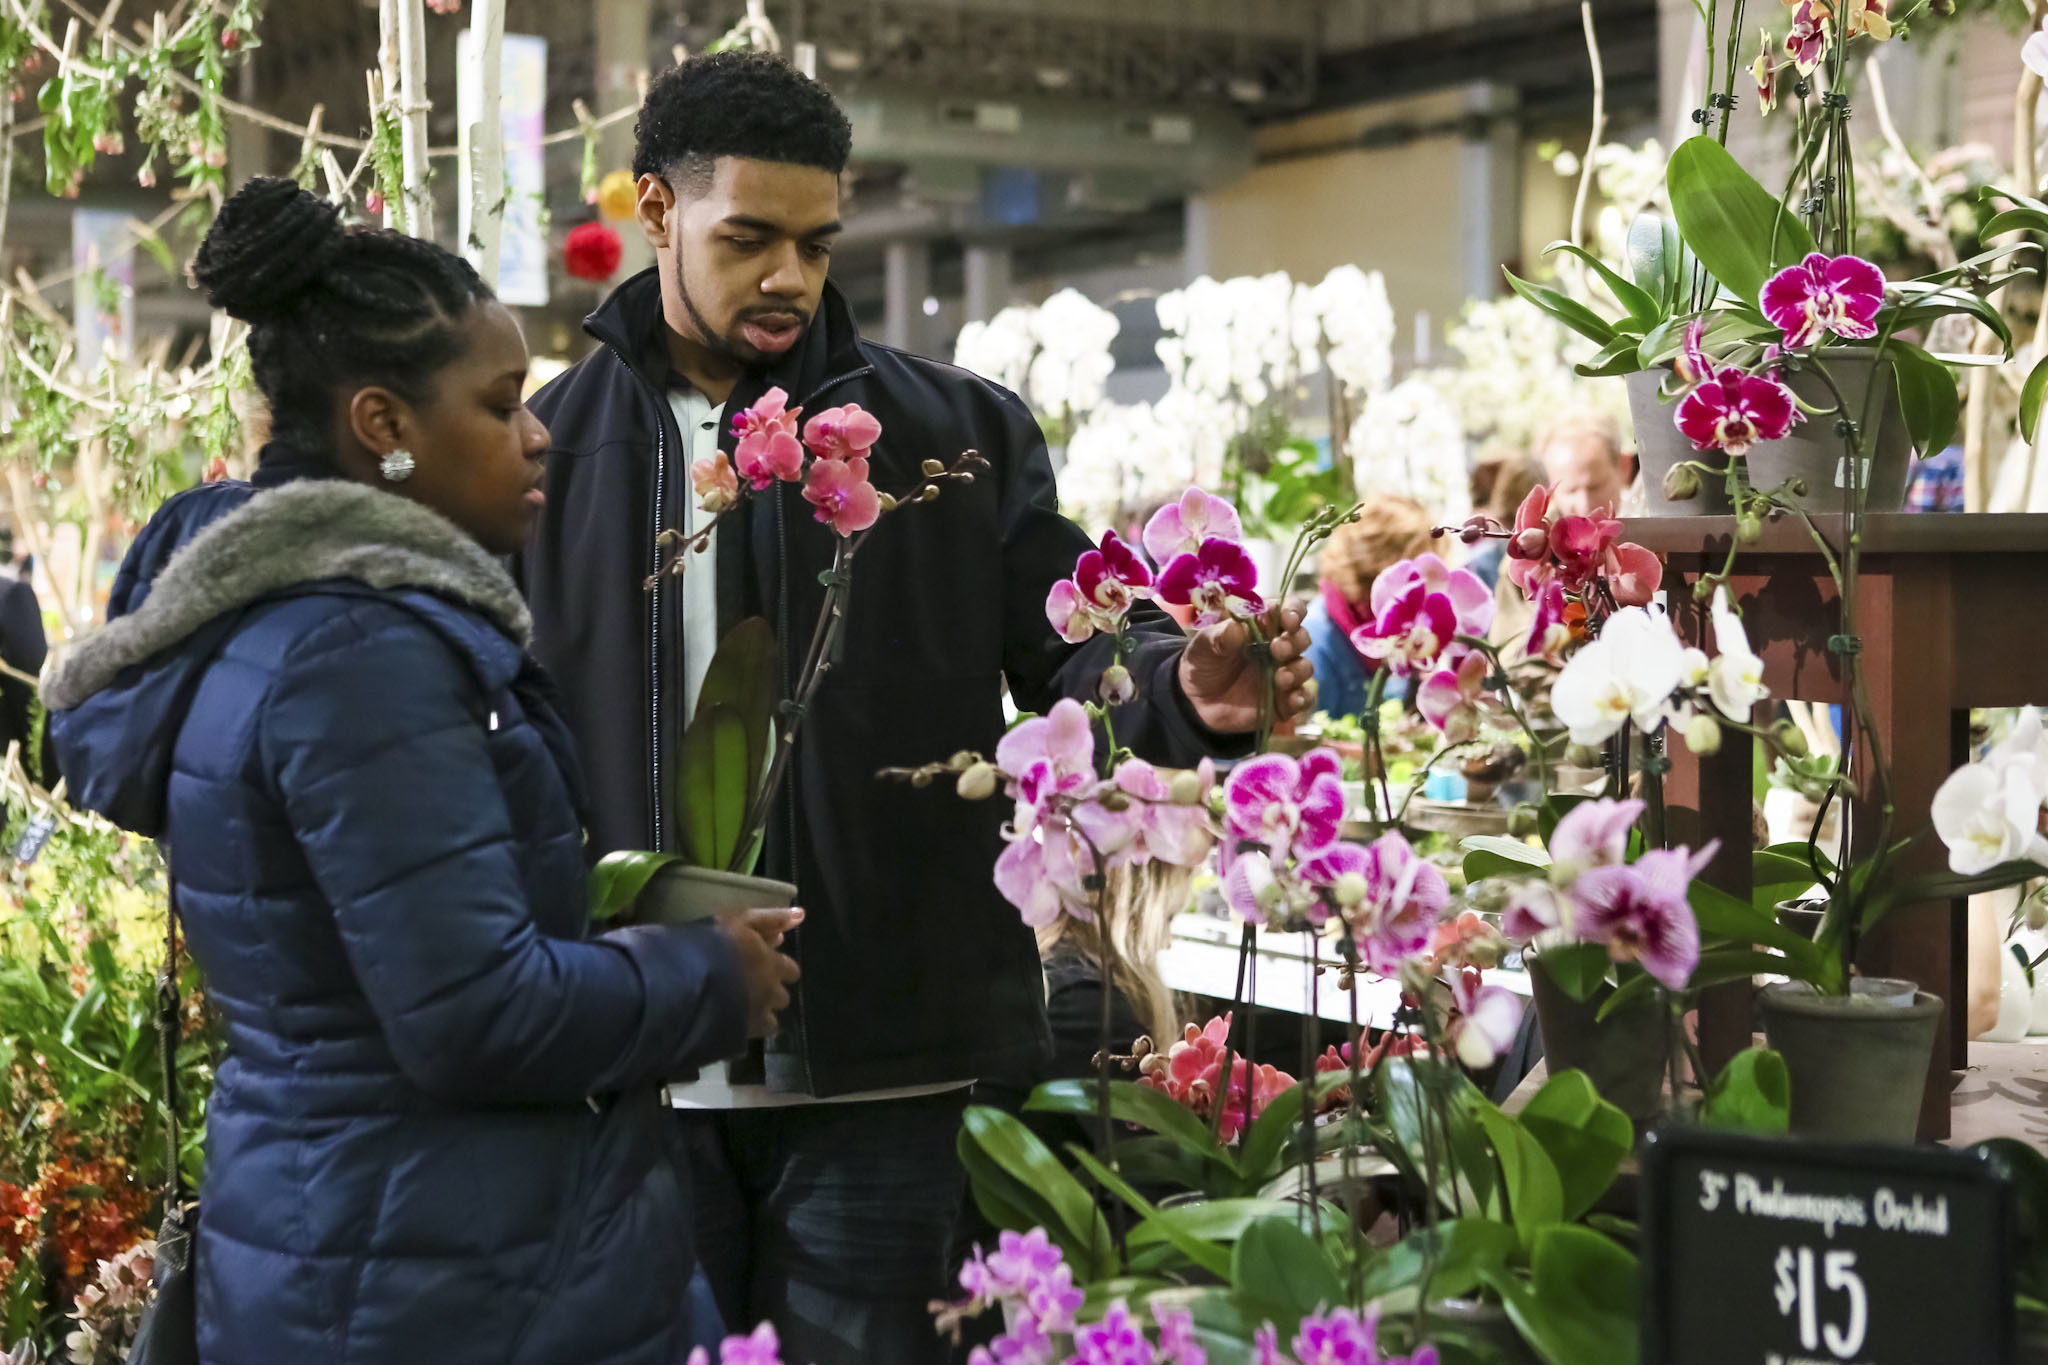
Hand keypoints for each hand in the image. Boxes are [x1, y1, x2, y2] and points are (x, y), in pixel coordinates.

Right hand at [716, 906, 803, 1037]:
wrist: (687, 979)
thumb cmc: (713, 943)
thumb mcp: (740, 920)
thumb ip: (771, 918)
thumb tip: (802, 915)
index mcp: (772, 964)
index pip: (790, 970)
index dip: (779, 967)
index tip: (764, 964)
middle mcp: (770, 991)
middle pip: (782, 996)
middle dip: (772, 991)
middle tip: (750, 985)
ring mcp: (757, 1016)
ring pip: (770, 1018)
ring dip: (760, 1011)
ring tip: (739, 1005)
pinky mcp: (741, 1035)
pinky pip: (752, 1034)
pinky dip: (747, 1028)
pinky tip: (732, 1020)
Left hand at [1178, 605, 1316, 734]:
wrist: (1196, 702)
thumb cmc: (1203, 664)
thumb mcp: (1202, 647)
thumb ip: (1218, 636)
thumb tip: (1237, 627)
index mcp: (1262, 626)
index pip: (1288, 610)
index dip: (1294, 611)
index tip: (1288, 619)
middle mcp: (1278, 648)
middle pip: (1301, 637)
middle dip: (1295, 641)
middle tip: (1277, 649)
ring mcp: (1283, 674)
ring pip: (1305, 667)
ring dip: (1298, 670)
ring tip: (1281, 677)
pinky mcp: (1283, 701)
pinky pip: (1303, 698)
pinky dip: (1302, 697)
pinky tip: (1292, 699)